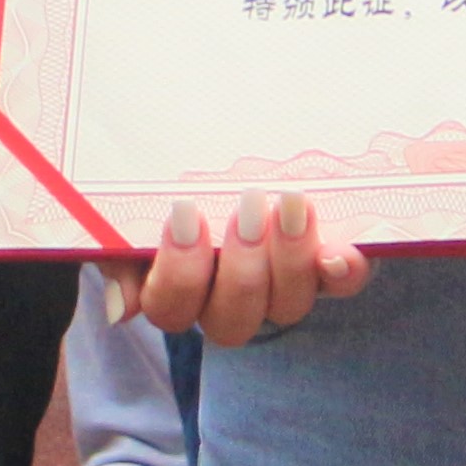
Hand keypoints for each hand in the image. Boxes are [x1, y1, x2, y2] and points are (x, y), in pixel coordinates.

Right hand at [100, 192, 369, 347]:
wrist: (224, 145)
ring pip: (285, 306)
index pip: (170, 309)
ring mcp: (281, 285)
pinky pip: (340, 283)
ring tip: (290, 204)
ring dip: (289, 260)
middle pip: (232, 320)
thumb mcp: (135, 212)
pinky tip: (341, 251)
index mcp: (179, 291)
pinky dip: (343, 272)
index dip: (178, 273)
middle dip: (240, 268)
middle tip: (246, 206)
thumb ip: (122, 255)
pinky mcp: (326, 264)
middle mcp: (230, 300)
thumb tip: (124, 313)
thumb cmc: (173, 185)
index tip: (186, 213)